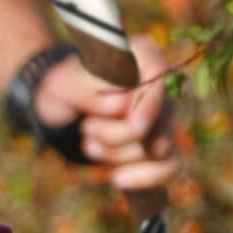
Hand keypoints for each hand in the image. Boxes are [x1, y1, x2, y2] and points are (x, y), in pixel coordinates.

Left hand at [37, 36, 179, 190]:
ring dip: (117, 154)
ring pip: (158, 148)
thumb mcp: (63, 84)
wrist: (63, 108)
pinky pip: (169, 167)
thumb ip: (87, 89)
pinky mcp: (161, 144)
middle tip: (86, 128)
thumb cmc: (65, 87)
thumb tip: (120, 106)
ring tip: (90, 141)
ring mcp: (163, 116)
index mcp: (139, 53)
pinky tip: (116, 178)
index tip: (135, 127)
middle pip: (156, 120)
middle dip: (116, 135)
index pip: (157, 73)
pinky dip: (143, 177)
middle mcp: (159, 84)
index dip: (150, 104)